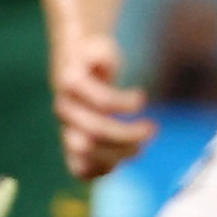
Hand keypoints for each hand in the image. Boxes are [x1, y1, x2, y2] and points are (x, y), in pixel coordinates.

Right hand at [52, 32, 153, 178]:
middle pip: (93, 132)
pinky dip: (101, 170)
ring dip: (119, 153)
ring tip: (142, 145)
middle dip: (127, 133)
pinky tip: (121, 160)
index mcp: (69, 82)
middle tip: (152, 128)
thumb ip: (99, 51)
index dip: (123, 103)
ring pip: (86, 153)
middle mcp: (64, 109)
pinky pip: (80, 170)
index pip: (99, 101)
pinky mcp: (71, 148)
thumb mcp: (97, 45)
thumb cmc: (93, 58)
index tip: (142, 97)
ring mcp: (65, 130)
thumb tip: (104, 63)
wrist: (75, 71)